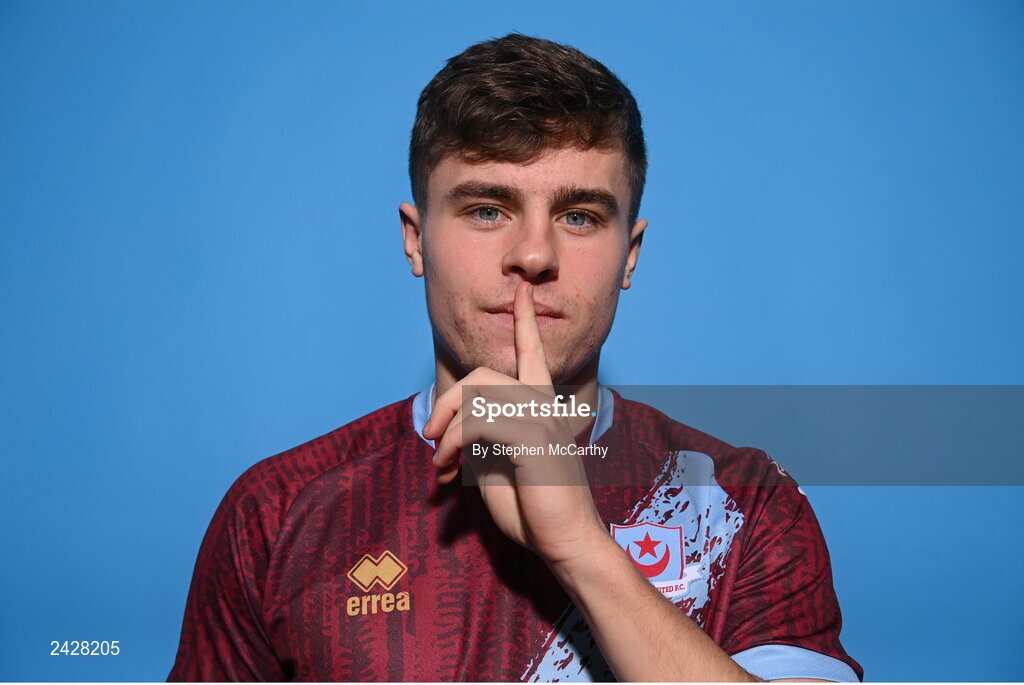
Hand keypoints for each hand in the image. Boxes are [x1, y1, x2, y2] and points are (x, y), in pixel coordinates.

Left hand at [423, 281, 607, 567]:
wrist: (565, 542)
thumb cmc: (534, 509)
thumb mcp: (498, 466)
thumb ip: (482, 437)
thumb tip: (451, 428)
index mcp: (542, 408)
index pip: (533, 354)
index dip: (526, 320)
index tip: (523, 289)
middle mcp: (544, 405)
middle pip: (483, 374)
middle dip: (447, 402)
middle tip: (429, 438)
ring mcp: (541, 417)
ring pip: (477, 392)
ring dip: (445, 427)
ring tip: (440, 460)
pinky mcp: (532, 435)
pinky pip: (476, 420)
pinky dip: (451, 443)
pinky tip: (449, 469)